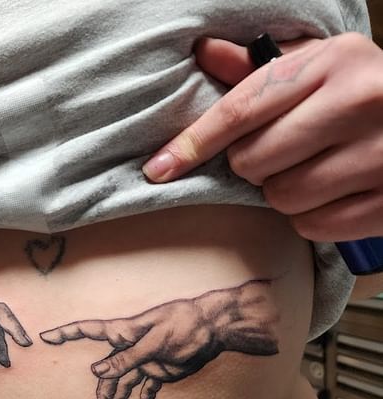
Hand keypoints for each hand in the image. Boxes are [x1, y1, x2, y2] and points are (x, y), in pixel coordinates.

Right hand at [40, 279, 278, 398]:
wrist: (213, 329)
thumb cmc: (183, 325)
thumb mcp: (156, 342)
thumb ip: (127, 358)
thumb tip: (95, 372)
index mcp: (125, 332)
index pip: (89, 331)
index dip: (66, 333)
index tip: (45, 336)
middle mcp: (129, 347)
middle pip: (107, 371)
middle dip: (103, 391)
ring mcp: (144, 359)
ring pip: (123, 382)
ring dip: (119, 398)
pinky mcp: (159, 370)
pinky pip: (146, 387)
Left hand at [142, 33, 382, 241]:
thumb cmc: (366, 90)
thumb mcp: (319, 65)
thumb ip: (257, 68)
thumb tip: (203, 52)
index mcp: (333, 63)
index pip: (241, 109)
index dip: (193, 143)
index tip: (158, 168)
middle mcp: (358, 103)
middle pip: (253, 161)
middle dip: (253, 164)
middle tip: (279, 152)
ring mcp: (380, 154)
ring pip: (281, 197)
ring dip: (282, 191)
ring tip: (309, 170)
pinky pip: (313, 225)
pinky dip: (310, 216)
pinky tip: (330, 192)